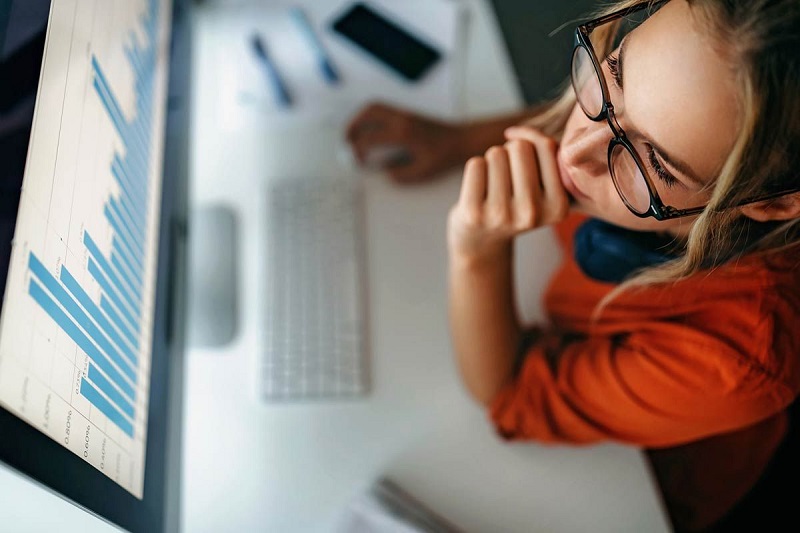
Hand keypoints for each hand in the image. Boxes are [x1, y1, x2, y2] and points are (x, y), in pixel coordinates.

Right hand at [345, 102, 462, 183]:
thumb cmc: (444, 156)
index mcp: (403, 133)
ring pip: (374, 107)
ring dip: (360, 118)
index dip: (358, 150)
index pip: (371, 138)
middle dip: (353, 126)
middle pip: (368, 113)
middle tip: (346, 141)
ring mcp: (404, 113)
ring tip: (353, 135)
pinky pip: (382, 109)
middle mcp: (401, 118)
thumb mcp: (423, 171)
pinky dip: (370, 117)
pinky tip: (369, 131)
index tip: (356, 161)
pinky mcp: (406, 113)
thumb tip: (385, 173)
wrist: (460, 139)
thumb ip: (401, 174)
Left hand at [447, 126, 568, 261]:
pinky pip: (475, 164)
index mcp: (558, 207)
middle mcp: (532, 214)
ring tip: (493, 188)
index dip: (532, 142)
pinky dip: (475, 170)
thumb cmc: (514, 203)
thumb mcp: (543, 185)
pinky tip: (477, 192)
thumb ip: (544, 153)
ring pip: (496, 153)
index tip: (526, 159)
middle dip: (510, 153)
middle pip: (520, 147)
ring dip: (492, 163)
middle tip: (507, 181)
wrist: (481, 242)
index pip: (547, 147)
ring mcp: (501, 215)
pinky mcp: (473, 213)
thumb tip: (514, 132)